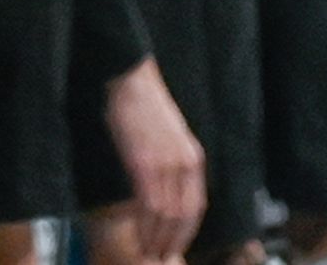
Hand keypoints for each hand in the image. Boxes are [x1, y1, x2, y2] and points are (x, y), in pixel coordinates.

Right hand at [101, 55, 206, 264]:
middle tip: (160, 256)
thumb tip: (162, 189)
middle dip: (172, 240)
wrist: (130, 80)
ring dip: (156, 237)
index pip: (195, 206)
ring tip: (146, 252)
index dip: (186, 231)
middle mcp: (184, 165)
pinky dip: (143, 223)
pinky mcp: (143, 163)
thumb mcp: (168, 136)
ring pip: (166, 214)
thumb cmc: (143, 105)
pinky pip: (147, 203)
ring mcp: (165, 165)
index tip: (175, 245)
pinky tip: (137, 232)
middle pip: (184, 215)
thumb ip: (171, 162)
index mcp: (193, 159)